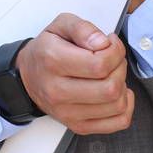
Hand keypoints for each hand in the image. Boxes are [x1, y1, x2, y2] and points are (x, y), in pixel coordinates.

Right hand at [15, 13, 133, 135]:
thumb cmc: (46, 51)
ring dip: (122, 85)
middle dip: (120, 67)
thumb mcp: (60, 26)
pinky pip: (118, 122)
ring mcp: (67, 112)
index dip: (115, 51)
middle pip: (110, 87)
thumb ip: (82, 28)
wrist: (27, 78)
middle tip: (112, 58)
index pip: (99, 64)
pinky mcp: (77, 126)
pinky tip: (116, 93)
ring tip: (111, 74)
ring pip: (117, 105)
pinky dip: (125, 106)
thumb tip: (102, 42)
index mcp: (52, 61)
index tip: (110, 43)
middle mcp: (57, 91)